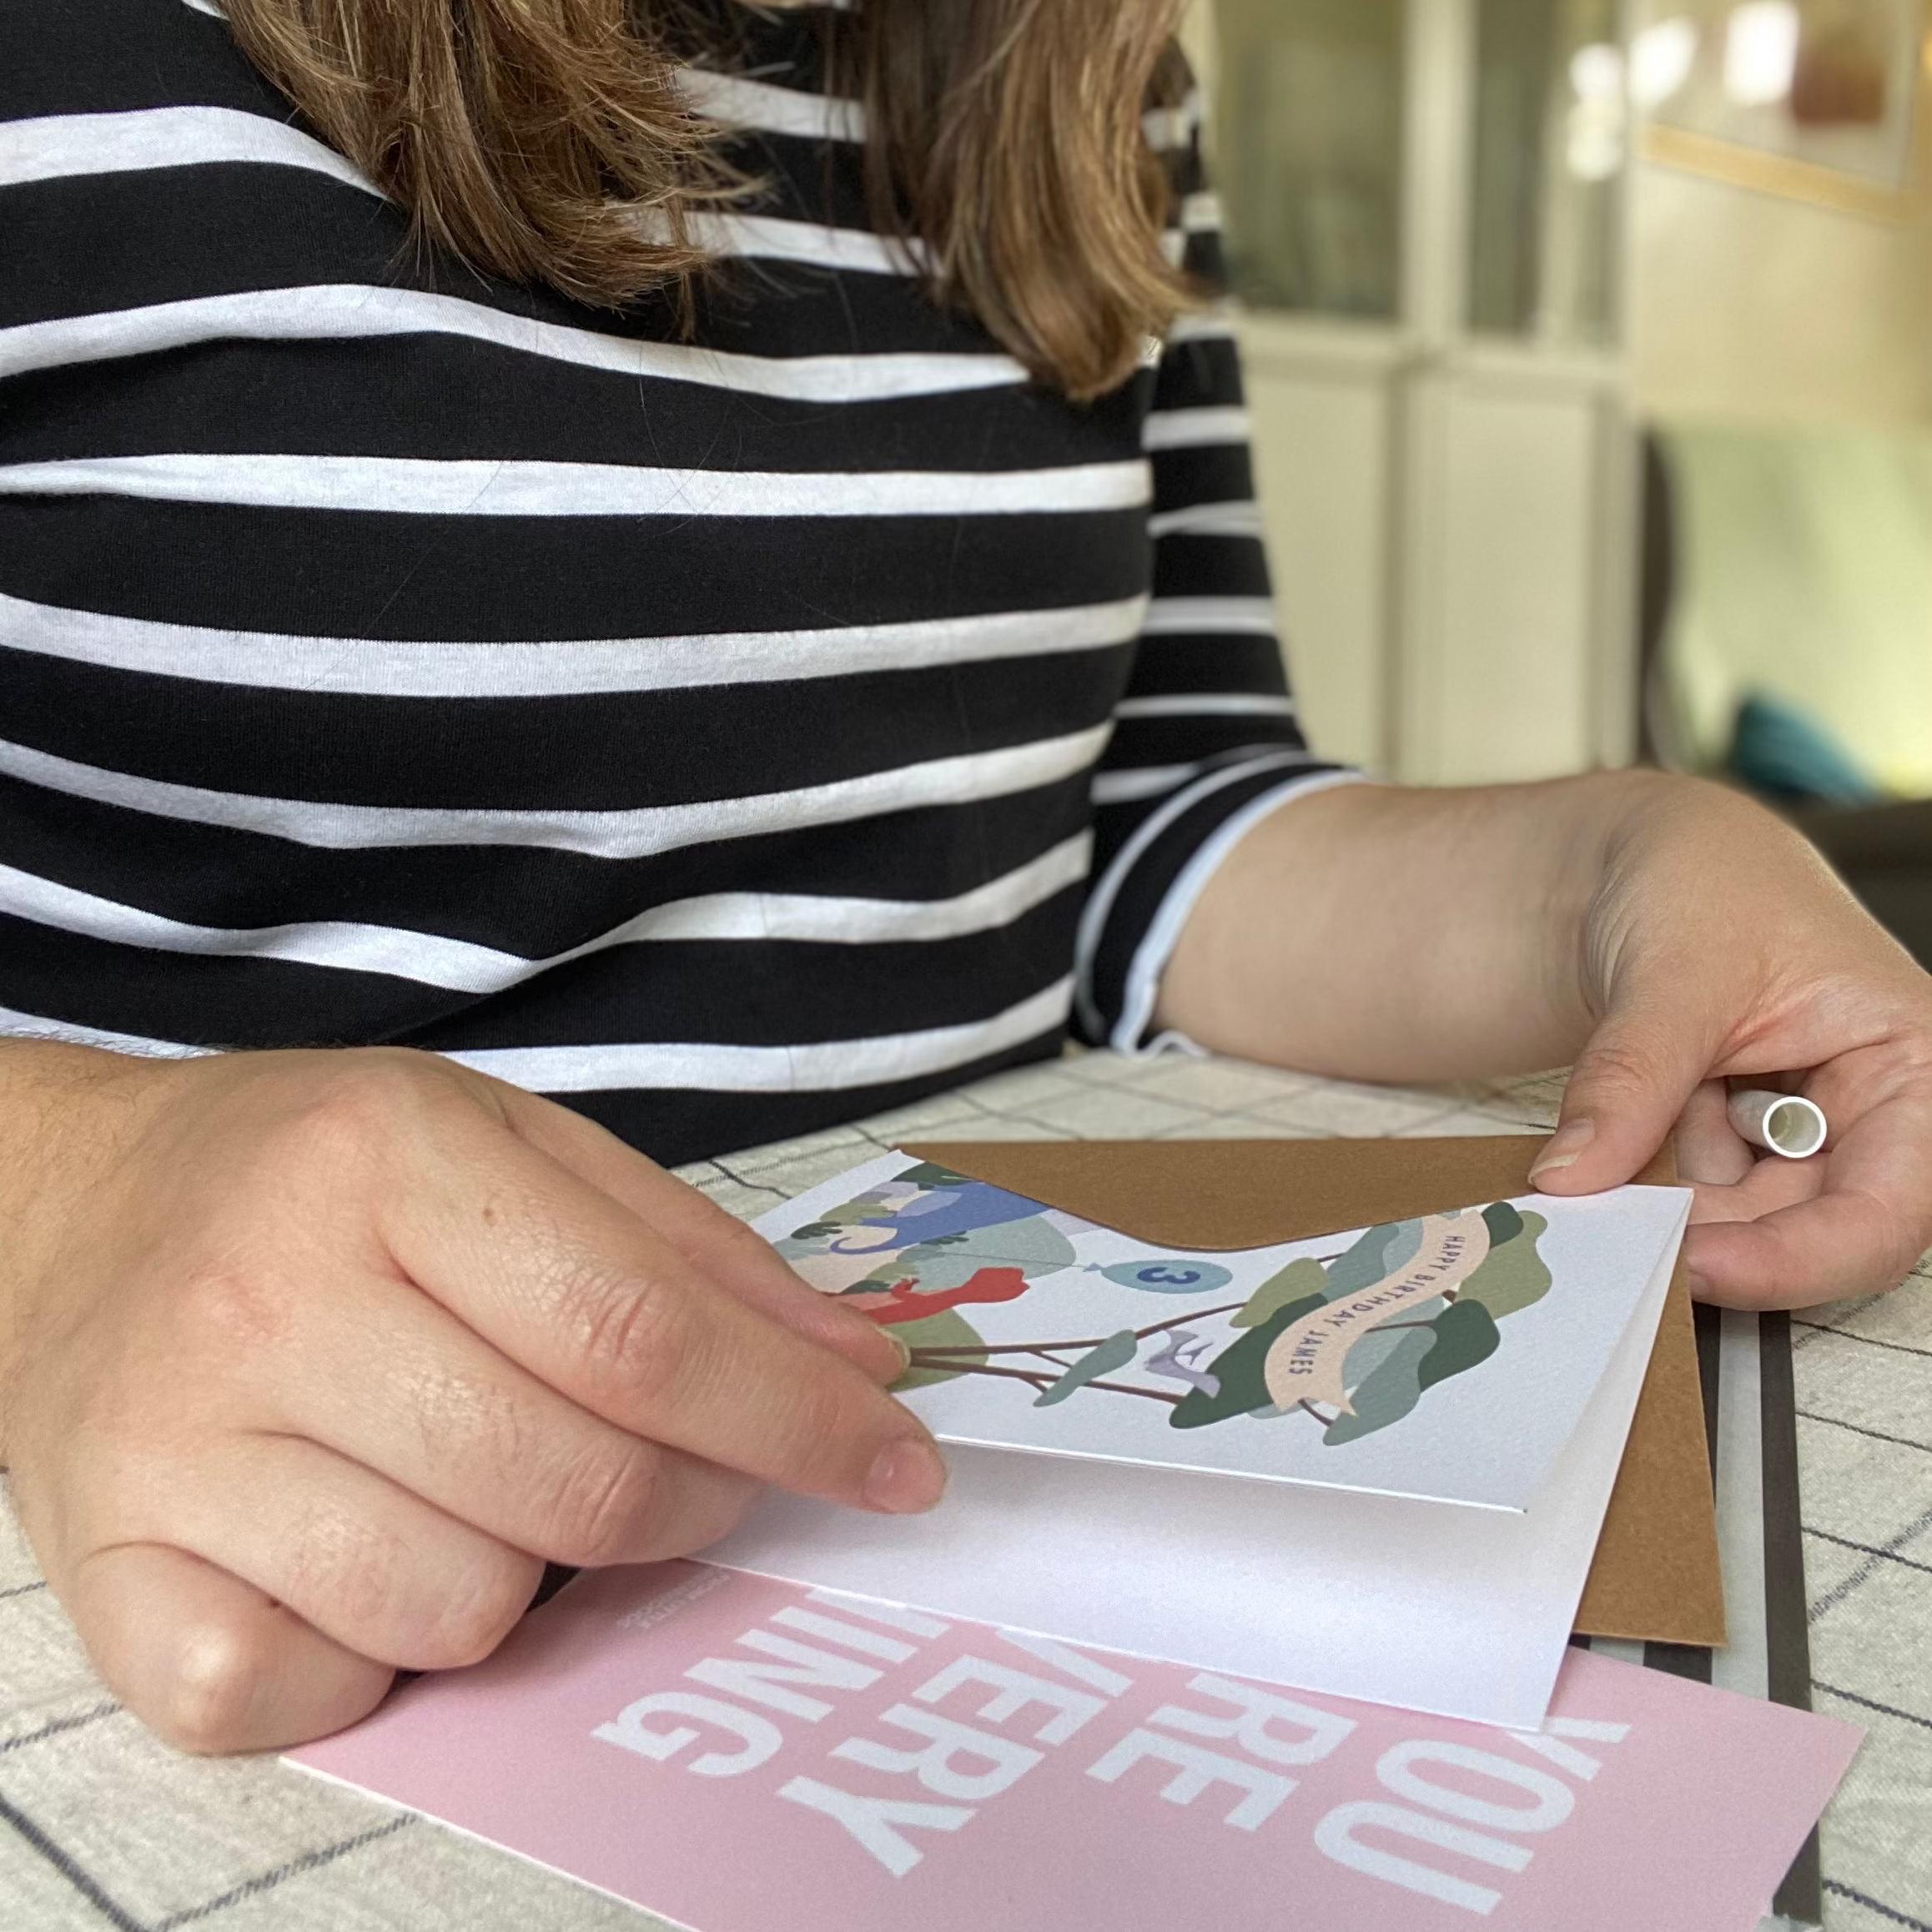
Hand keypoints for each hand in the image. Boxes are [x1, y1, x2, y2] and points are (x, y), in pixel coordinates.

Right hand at [0, 1046, 938, 1753]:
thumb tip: (859, 1365)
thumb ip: (691, 1252)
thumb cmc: (319, 1172)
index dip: (798, 1417)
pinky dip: (380, 1656)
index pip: (643, 1333)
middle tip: (697, 1476)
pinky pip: (310, 1695)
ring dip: (532, 1576)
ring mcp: (174, 1448)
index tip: (899, 1463)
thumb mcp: (514, 1144)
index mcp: (386, 1161)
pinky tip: (369, 1555)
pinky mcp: (107, 1574)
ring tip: (486, 1483)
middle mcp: (266, 1301)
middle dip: (693, 1506)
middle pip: (575, 1484)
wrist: (70, 1207)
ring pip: (464, 1606)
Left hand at [1530, 778, 1931, 1308]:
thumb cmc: (1704, 882)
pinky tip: (1600, 1161)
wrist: (1649, 862)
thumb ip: (1628, 1079)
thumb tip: (1571, 1177)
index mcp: (1911, 1065)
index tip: (1695, 1268)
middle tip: (1607, 1240)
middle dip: (1711, 1239)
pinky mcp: (1736, 1146)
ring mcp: (1800, 1136)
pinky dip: (1644, 1191)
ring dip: (1668, 1215)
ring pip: (1743, 1224)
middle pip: (1811, 1232)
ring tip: (1593, 1181)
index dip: (1794, 1259)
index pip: (1884, 1212)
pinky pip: (1694, 1197)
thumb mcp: (1671, 973)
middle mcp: (1872, 1114)